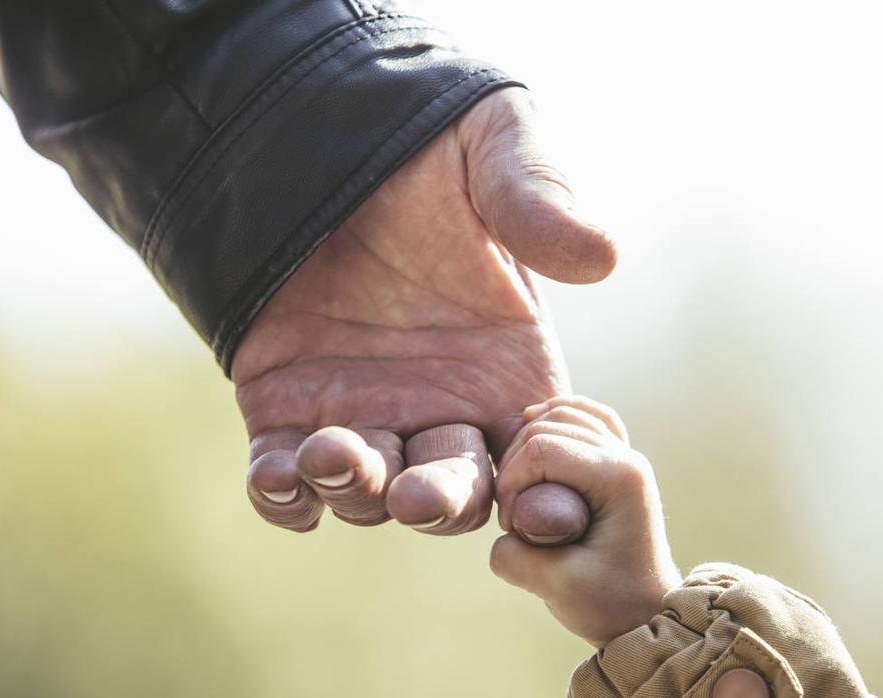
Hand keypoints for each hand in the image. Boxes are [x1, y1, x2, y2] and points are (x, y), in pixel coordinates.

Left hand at [232, 88, 615, 534]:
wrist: (314, 129)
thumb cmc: (424, 137)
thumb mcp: (491, 147)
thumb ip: (539, 199)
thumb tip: (603, 257)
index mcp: (508, 369)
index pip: (539, 458)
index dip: (544, 490)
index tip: (537, 501)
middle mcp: (441, 406)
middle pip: (454, 494)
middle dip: (440, 504)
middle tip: (418, 495)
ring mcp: (364, 414)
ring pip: (368, 492)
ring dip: (355, 490)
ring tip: (332, 452)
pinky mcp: (286, 409)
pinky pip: (286, 478)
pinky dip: (283, 495)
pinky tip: (279, 477)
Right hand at [489, 396, 681, 646]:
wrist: (648, 615)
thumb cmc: (610, 604)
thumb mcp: (555, 587)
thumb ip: (514, 556)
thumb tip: (503, 529)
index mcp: (619, 478)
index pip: (542, 449)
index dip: (511, 483)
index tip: (511, 527)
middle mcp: (627, 457)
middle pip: (549, 426)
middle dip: (516, 465)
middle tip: (514, 515)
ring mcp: (626, 456)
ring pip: (565, 414)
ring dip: (529, 441)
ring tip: (519, 486)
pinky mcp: (618, 462)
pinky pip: (587, 417)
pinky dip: (557, 416)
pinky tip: (534, 422)